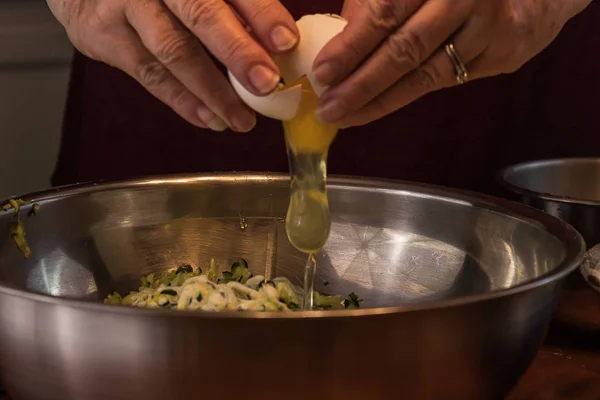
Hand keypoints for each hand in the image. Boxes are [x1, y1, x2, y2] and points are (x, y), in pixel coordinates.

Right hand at [47, 0, 298, 130]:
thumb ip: (231, 5)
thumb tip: (277, 45)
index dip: (262, 12)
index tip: (287, 42)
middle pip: (200, 15)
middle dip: (238, 52)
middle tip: (267, 84)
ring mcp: (126, 6)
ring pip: (174, 51)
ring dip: (212, 90)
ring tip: (242, 120)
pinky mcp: (105, 36)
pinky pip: (149, 75)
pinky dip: (182, 101)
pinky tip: (209, 119)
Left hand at [314, 0, 592, 126]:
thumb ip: (381, 0)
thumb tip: (340, 36)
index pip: (387, 10)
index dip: (352, 44)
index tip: (322, 72)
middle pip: (406, 48)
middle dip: (362, 83)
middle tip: (328, 107)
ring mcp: (489, 27)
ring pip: (427, 74)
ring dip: (380, 100)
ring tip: (346, 116)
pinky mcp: (503, 54)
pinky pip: (447, 82)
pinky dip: (407, 96)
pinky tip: (378, 107)